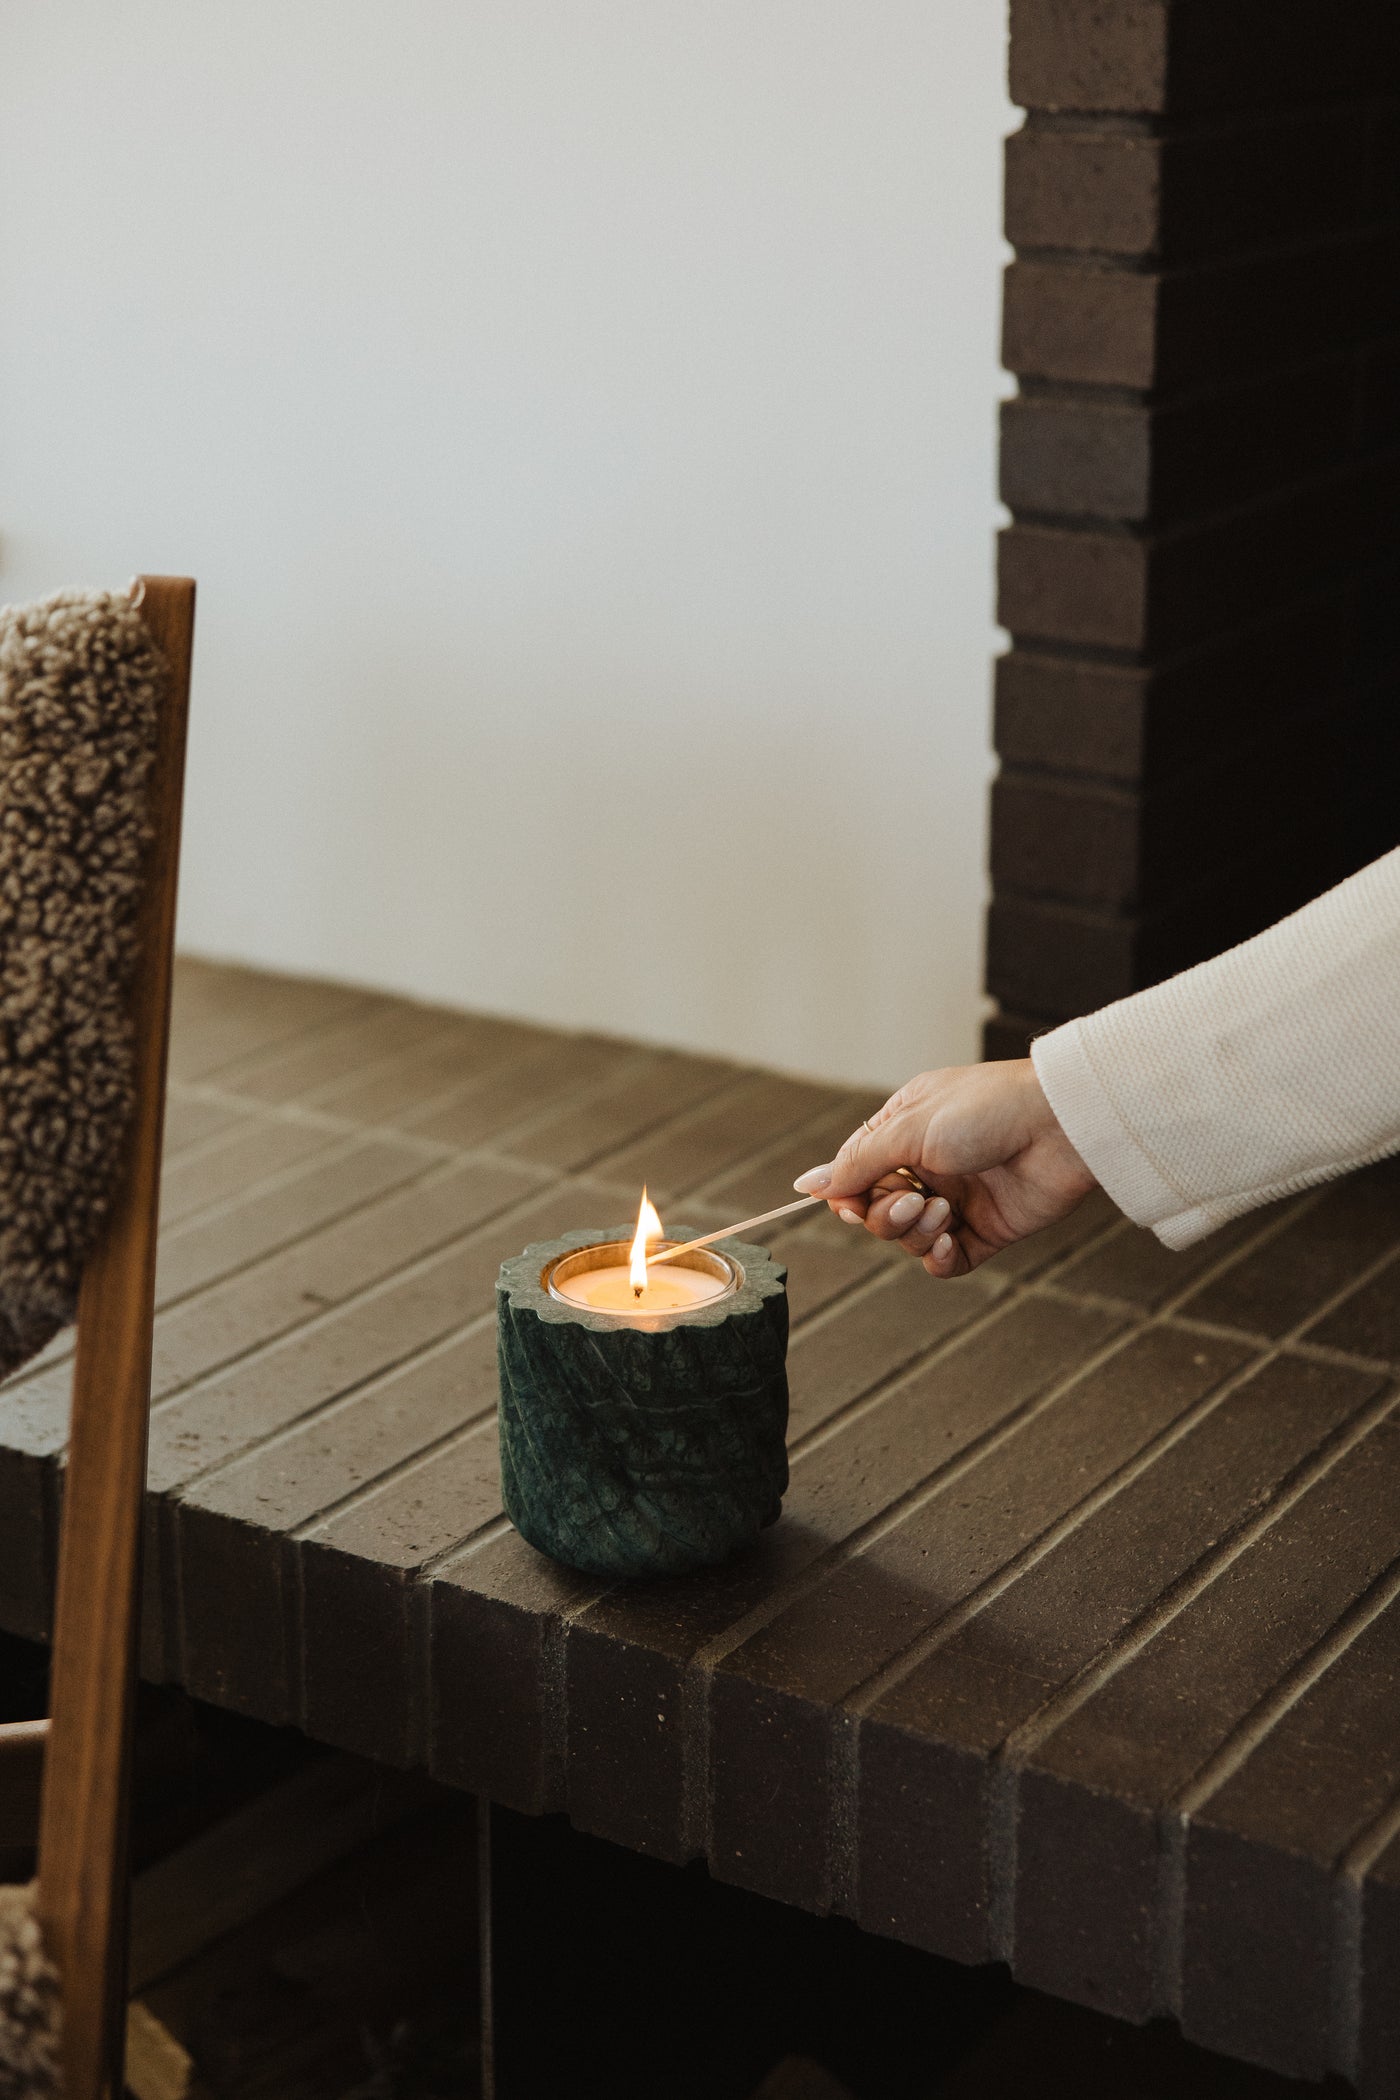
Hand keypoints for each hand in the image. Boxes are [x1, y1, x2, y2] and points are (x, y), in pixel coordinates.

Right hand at [794, 1060, 1095, 1277]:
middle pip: (877, 1211)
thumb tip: (807, 1185)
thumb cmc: (988, 1108)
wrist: (1062, 1126)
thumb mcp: (910, 1128)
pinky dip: (936, 1258)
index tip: (853, 1204)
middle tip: (915, 1198)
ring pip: (907, 1238)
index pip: (855, 1174)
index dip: (849, 1196)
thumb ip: (858, 1163)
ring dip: (915, 1231)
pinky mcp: (986, 1229)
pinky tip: (946, 1241)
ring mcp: (956, 1199)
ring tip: (943, 1211)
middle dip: (886, 1214)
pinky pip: (944, 1260)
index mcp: (904, 1130)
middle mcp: (927, 1166)